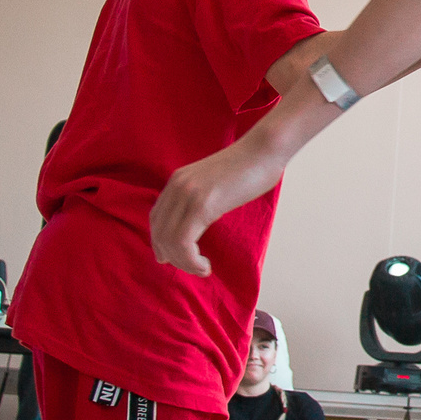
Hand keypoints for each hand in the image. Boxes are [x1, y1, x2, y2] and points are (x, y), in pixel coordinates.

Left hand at [152, 134, 285, 275]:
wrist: (264, 150)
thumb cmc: (250, 167)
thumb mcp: (216, 182)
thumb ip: (202, 196)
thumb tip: (200, 218)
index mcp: (178, 180)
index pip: (156, 218)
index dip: (160, 243)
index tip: (174, 259)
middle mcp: (177, 186)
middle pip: (159, 232)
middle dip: (172, 257)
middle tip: (193, 268)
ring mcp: (187, 195)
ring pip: (170, 241)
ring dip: (184, 263)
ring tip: (203, 269)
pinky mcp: (202, 205)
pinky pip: (184, 242)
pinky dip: (191, 261)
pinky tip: (206, 265)